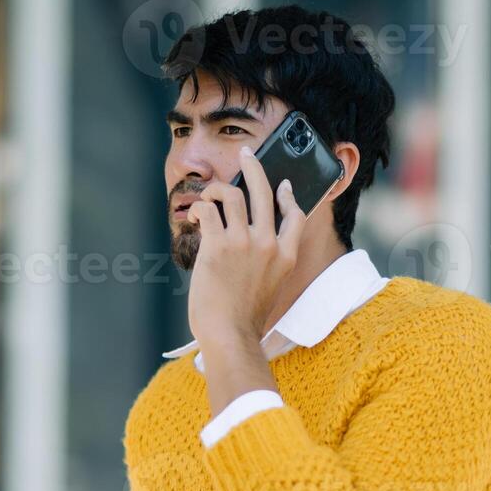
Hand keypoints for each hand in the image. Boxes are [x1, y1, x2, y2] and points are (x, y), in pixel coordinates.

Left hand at [185, 145, 305, 348]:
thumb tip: (256, 244)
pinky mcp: (218, 246)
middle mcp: (269, 244)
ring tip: (209, 195)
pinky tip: (195, 216)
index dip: (288, 196)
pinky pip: (208, 211)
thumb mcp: (271, 288)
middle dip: (254, 167)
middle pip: (264, 192)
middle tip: (246, 154)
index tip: (282, 186)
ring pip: (233, 195)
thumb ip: (269, 264)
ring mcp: (244, 243)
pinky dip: (199, 208)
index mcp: (286, 256)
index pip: (295, 215)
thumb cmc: (245, 319)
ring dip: (218, 190)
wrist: (230, 335)